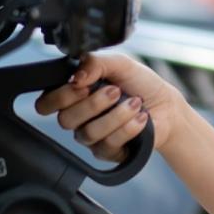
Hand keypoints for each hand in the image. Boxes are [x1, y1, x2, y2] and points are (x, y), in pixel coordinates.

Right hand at [34, 52, 184, 162]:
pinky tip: (141, 119)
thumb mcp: (119, 63)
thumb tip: (76, 77)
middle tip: (115, 91)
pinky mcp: (107, 152)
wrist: (167, 106)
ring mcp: (91, 136)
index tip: (84, 85)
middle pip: (65, 119)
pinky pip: (108, 145)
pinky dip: (128, 128)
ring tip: (135, 103)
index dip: (61, 96)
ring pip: (88, 132)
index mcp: (74, 94)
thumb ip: (94, 62)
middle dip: (94, 103)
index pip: (46, 103)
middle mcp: (78, 117)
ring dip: (116, 115)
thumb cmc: (141, 84)